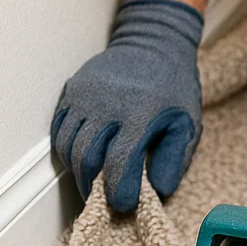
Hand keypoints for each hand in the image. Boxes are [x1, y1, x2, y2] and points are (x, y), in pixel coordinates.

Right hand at [52, 0, 203, 212]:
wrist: (155, 41)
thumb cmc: (174, 86)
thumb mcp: (187, 122)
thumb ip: (174, 158)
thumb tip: (158, 191)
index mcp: (139, 114)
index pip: (118, 163)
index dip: (118, 191)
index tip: (124, 204)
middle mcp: (106, 104)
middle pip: (87, 159)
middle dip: (93, 187)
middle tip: (105, 199)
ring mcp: (85, 96)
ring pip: (68, 146)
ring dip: (78, 171)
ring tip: (93, 182)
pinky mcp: (72, 90)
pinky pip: (59, 128)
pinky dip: (67, 150)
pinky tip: (83, 158)